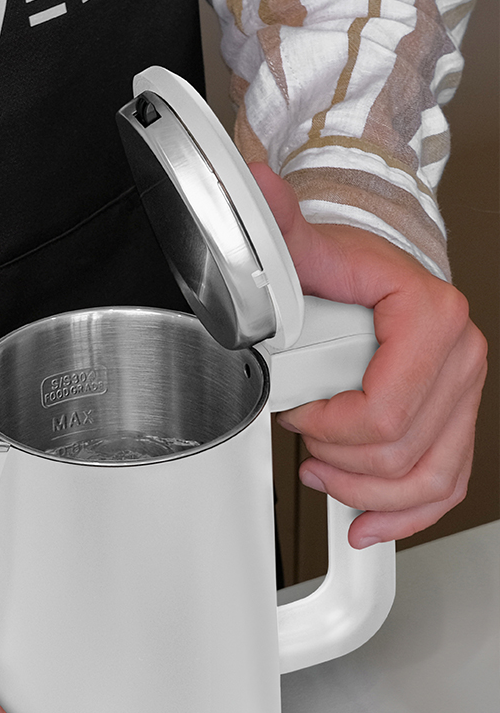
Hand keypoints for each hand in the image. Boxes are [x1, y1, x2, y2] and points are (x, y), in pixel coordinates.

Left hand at [250, 164, 487, 546]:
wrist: (384, 275)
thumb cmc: (355, 269)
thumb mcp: (313, 250)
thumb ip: (281, 229)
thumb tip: (252, 187)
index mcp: (430, 322)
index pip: (382, 411)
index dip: (328, 425)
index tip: (300, 411)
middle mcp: (460, 360)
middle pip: (399, 452)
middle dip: (338, 455)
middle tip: (305, 436)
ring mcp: (462, 396)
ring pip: (425, 478)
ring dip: (365, 492)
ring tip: (324, 477)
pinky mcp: (455, 422)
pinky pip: (446, 485)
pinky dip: (406, 515)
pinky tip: (368, 525)